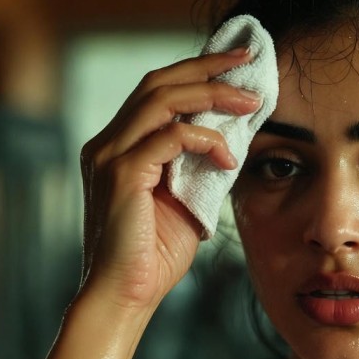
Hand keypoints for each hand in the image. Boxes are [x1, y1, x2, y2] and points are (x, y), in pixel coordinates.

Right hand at [77, 48, 260, 309]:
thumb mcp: (186, 199)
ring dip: (212, 94)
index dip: (197, 71)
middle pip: (159, 81)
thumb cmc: (155, 255)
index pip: (158, 91)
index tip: (237, 65)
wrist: (126, 296)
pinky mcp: (121, 174)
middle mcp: (108, 143)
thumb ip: (199, 166)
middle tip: (248, 62)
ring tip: (250, 102)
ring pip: (163, 99)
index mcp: (119, 146)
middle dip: (207, 67)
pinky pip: (169, 137)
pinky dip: (205, 140)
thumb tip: (234, 140)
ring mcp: (109, 156)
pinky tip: (228, 159)